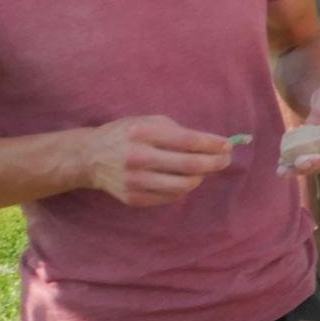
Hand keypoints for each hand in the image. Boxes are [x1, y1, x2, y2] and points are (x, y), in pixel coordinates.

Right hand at [82, 115, 232, 206]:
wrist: (90, 157)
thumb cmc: (126, 135)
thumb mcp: (148, 122)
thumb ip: (178, 131)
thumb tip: (215, 144)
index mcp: (142, 133)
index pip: (187, 141)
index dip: (212, 144)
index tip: (228, 145)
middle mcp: (137, 157)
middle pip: (190, 165)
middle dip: (214, 163)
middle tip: (225, 160)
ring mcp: (135, 181)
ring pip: (184, 185)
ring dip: (200, 177)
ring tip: (201, 170)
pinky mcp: (134, 198)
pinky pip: (171, 197)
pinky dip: (182, 188)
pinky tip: (180, 179)